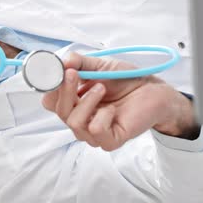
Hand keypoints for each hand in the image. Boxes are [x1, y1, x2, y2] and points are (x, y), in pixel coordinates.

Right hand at [42, 52, 197, 150]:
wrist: (153, 91)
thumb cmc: (125, 79)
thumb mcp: (99, 65)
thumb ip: (79, 63)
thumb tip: (62, 61)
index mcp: (74, 102)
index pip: (49, 101)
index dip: (50, 88)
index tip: (58, 72)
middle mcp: (80, 119)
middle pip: (59, 111)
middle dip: (65, 91)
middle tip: (73, 73)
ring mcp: (93, 133)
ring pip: (74, 123)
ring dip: (87, 101)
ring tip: (101, 88)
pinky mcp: (109, 141)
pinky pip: (95, 131)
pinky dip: (102, 116)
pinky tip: (113, 109)